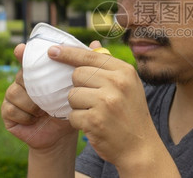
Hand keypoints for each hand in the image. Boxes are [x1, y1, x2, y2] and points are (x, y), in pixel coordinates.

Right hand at [1, 43, 76, 150]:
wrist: (60, 135)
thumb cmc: (69, 108)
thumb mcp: (78, 88)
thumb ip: (86, 65)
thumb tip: (96, 42)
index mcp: (37, 73)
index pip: (26, 58)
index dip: (22, 53)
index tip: (21, 49)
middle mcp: (22, 82)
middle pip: (21, 75)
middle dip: (33, 84)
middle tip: (45, 94)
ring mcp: (13, 96)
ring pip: (15, 92)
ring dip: (31, 103)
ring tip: (43, 111)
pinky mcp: (7, 112)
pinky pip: (11, 109)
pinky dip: (25, 115)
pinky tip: (34, 120)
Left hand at [48, 42, 164, 170]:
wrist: (140, 147)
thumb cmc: (131, 114)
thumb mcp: (128, 85)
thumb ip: (108, 65)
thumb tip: (92, 45)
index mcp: (124, 71)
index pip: (89, 56)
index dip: (68, 53)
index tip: (51, 51)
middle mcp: (117, 83)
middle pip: (77, 74)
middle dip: (78, 87)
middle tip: (93, 99)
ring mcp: (106, 101)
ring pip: (72, 95)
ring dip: (78, 106)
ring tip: (95, 113)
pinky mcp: (95, 120)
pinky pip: (72, 115)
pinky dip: (78, 122)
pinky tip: (93, 125)